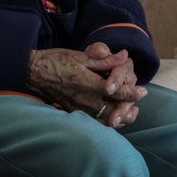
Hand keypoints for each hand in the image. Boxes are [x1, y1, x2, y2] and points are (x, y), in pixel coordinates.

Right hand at [26, 47, 146, 126]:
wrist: (33, 73)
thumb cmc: (56, 61)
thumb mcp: (80, 56)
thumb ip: (103, 59)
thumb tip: (124, 55)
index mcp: (85, 82)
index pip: (114, 92)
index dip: (131, 93)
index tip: (143, 92)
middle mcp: (82, 99)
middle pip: (111, 111)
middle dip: (128, 109)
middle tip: (138, 103)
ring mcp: (76, 108)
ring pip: (103, 119)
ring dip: (119, 117)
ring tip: (131, 111)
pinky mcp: (72, 112)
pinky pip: (94, 120)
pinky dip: (107, 119)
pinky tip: (114, 115)